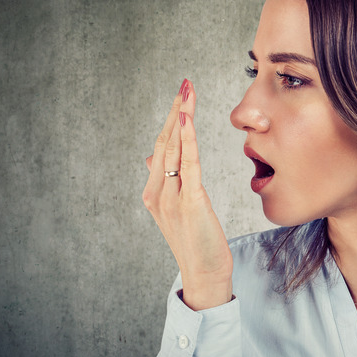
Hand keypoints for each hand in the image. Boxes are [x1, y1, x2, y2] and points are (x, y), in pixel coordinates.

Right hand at [142, 79, 232, 309]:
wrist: (205, 274)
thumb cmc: (197, 241)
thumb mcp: (177, 208)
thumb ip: (165, 181)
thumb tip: (151, 155)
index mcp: (153, 191)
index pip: (162, 146)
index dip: (172, 118)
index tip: (182, 94)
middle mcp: (157, 192)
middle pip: (165, 141)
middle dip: (176, 109)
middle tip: (185, 82)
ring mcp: (170, 197)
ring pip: (173, 147)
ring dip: (181, 115)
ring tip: (187, 90)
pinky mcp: (189, 202)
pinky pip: (187, 163)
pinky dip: (186, 138)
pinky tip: (187, 117)